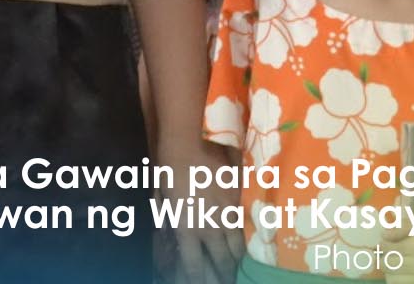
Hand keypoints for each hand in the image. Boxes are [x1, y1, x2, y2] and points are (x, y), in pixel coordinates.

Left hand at [158, 137, 242, 283]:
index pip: (195, 265)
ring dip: (238, 259)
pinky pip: (247, 225)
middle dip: (224, 275)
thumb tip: (169, 231)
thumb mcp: (162, 198)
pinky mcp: (240, 200)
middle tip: (226, 280)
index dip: (198, 279)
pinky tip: (251, 242)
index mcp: (187, 229)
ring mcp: (228, 214)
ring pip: (239, 247)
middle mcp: (210, 227)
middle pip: (223, 261)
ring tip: (239, 267)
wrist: (188, 143)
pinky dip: (248, 236)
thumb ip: (169, 218)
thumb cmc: (168, 169)